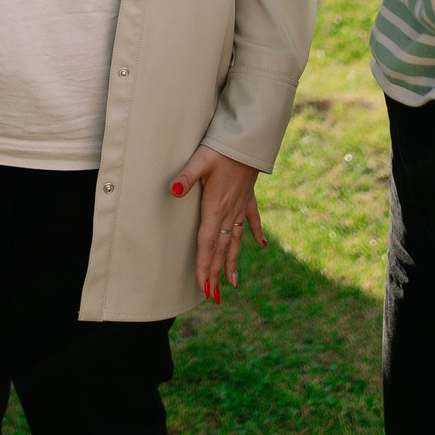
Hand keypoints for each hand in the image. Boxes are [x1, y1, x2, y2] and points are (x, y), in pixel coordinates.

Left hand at [172, 145, 264, 300]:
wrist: (248, 139)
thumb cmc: (221, 148)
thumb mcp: (200, 160)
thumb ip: (186, 177)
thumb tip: (172, 191)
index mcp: (216, 207)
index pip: (208, 244)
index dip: (205, 267)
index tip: (205, 288)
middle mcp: (229, 211)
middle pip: (222, 248)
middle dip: (217, 272)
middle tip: (215, 296)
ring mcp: (241, 205)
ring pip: (236, 239)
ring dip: (233, 261)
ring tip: (233, 283)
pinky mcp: (248, 196)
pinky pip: (252, 219)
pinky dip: (256, 232)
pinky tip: (262, 245)